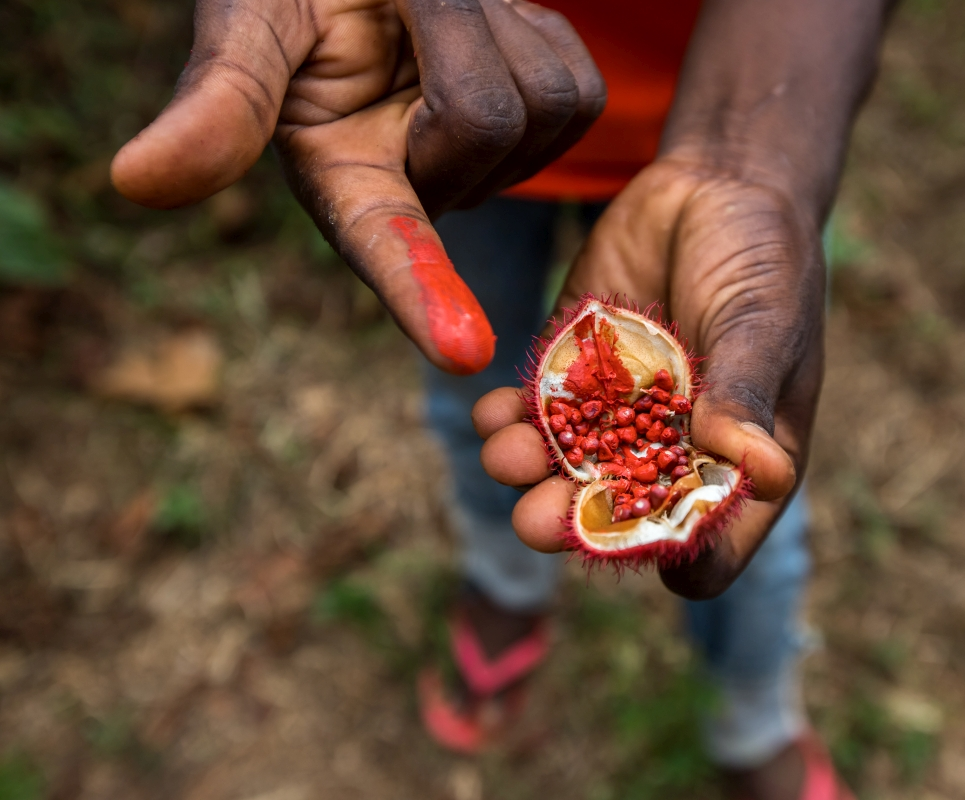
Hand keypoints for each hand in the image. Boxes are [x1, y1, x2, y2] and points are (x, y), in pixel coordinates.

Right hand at [110, 0, 603, 373]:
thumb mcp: (253, 24)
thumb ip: (220, 102)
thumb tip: (135, 181)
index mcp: (347, 180)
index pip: (384, 245)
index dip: (420, 294)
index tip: (461, 353)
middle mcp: (426, 188)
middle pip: (491, 129)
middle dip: (452, 38)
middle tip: (399, 0)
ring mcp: (496, 166)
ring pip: (544, 109)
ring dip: (494, 27)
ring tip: (437, 13)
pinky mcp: (552, 130)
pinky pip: (581, 88)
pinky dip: (536, 30)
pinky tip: (486, 29)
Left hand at [472, 156, 825, 598]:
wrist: (713, 186)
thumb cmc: (764, 259)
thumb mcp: (762, 323)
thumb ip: (745, 394)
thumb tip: (762, 474)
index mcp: (740, 458)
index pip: (714, 537)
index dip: (686, 556)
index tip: (649, 547)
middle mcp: (675, 449)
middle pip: (622, 514)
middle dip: (576, 523)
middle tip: (537, 522)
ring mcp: (620, 414)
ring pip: (567, 467)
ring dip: (531, 473)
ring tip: (505, 456)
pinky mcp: (576, 373)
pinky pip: (536, 412)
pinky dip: (509, 419)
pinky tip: (489, 414)